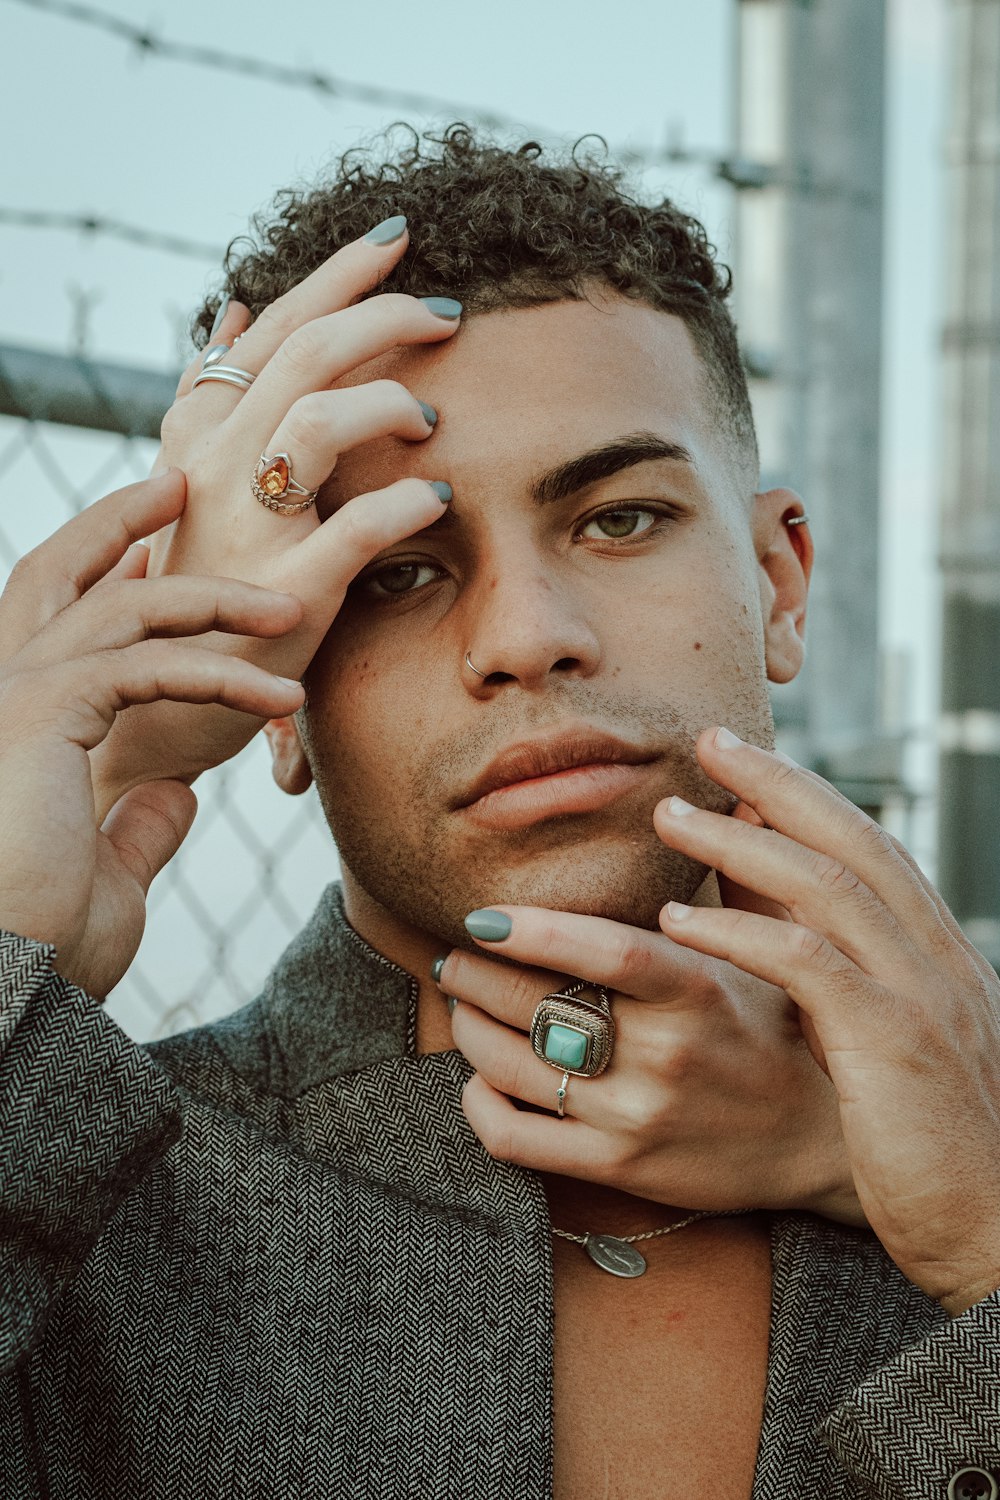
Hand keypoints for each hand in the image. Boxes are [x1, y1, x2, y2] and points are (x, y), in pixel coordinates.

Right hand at [0, 470, 304, 996]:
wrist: (3, 988)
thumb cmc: (44, 946)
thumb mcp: (109, 874)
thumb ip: (140, 823)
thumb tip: (179, 797)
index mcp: (14, 724)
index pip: (56, 626)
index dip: (100, 574)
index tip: (156, 548)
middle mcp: (0, 693)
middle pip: (55, 572)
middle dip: (115, 519)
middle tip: (177, 484)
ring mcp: (13, 697)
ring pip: (120, 607)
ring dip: (211, 597)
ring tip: (292, 607)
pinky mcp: (40, 713)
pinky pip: (147, 665)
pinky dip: (221, 675)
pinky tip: (284, 702)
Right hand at [91, 220, 459, 815]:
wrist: (159, 695)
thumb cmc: (195, 583)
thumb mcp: (192, 480)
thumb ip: (210, 397)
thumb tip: (229, 311)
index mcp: (206, 436)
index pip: (273, 328)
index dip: (334, 275)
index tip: (395, 233)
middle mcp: (218, 466)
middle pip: (306, 352)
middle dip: (383, 311)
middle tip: (447, 310)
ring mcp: (248, 526)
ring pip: (319, 417)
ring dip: (390, 400)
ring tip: (431, 416)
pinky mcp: (286, 590)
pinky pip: (355, 527)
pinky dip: (408, 504)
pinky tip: (440, 499)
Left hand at [433, 903, 866, 1226]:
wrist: (818, 1144)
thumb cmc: (781, 1027)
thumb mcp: (770, 952)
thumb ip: (734, 884)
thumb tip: (736, 801)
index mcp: (698, 990)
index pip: (604, 951)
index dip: (532, 929)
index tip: (481, 915)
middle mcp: (665, 1055)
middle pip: (534, 1005)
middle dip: (474, 974)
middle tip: (456, 953)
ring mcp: (637, 1116)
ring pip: (510, 1069)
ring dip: (468, 1029)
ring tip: (465, 1004)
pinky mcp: (619, 1167)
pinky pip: (515, 1140)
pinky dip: (478, 1105)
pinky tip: (480, 1080)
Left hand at [655, 726, 999, 1315]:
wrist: (997, 1228)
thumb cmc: (926, 1143)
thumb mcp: (885, 1037)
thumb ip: (835, 970)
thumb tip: (758, 909)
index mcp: (939, 953)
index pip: (869, 846)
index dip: (806, 793)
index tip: (741, 759)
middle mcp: (938, 958)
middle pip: (852, 841)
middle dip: (777, 784)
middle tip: (708, 744)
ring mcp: (921, 997)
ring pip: (827, 887)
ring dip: (743, 845)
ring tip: (672, 819)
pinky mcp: (893, 1044)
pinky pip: (808, 966)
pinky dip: (742, 933)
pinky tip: (680, 921)